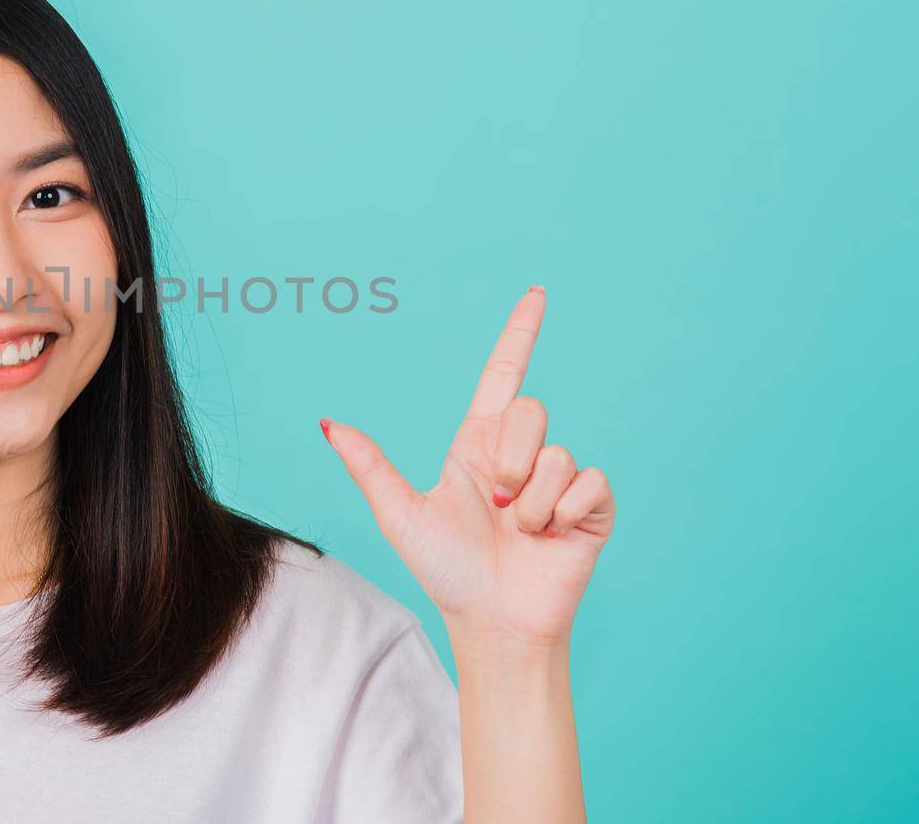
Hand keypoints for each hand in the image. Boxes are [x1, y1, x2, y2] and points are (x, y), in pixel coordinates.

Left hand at [321, 286, 614, 648]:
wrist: (492, 623)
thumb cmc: (447, 572)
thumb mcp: (401, 515)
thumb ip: (370, 466)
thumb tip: (327, 423)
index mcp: (477, 445)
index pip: (503, 375)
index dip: (520, 334)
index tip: (536, 294)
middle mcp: (520, 454)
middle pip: (529, 411)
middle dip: (508, 459)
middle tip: (495, 506)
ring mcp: (558, 480)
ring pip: (556, 453)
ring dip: (529, 502)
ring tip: (518, 533)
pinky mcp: (590, 507)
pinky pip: (588, 482)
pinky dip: (562, 513)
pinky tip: (551, 539)